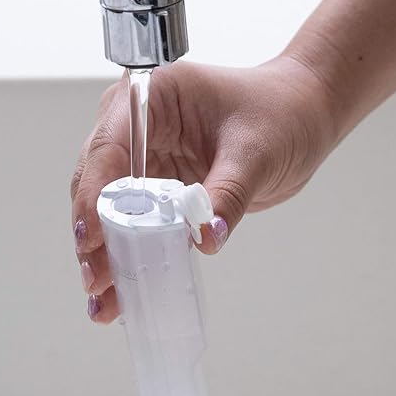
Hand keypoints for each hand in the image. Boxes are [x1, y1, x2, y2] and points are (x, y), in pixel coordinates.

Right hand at [70, 56, 335, 322]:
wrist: (303, 117)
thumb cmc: (281, 113)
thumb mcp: (256, 153)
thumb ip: (227, 195)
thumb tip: (204, 239)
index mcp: (152, 96)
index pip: (109, 147)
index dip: (94, 196)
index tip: (92, 240)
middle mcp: (139, 123)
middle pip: (100, 182)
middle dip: (95, 233)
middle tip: (97, 279)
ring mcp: (148, 155)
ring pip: (111, 208)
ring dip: (108, 252)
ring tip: (104, 299)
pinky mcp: (161, 183)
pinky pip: (138, 220)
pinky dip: (132, 252)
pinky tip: (125, 288)